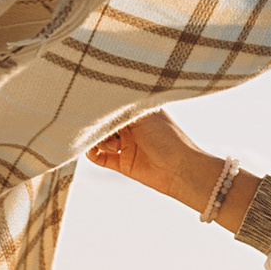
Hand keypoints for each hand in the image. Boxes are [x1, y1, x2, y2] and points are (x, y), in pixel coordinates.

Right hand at [84, 111, 215, 211]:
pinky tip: (92, 150)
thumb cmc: (166, 137)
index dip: (101, 104)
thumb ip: (119, 108)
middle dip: (96, 122)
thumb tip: (96, 99)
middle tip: (93, 123)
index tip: (90, 102)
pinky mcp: (122, 163)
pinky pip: (99, 158)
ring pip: (99, 139)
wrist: (180, 170)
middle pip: (103, 122)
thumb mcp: (141, 115)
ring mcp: (125, 145)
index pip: (112, 104)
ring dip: (98, 139)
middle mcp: (130, 127)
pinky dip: (92, 153)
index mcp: (136, 112)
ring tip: (108, 142)